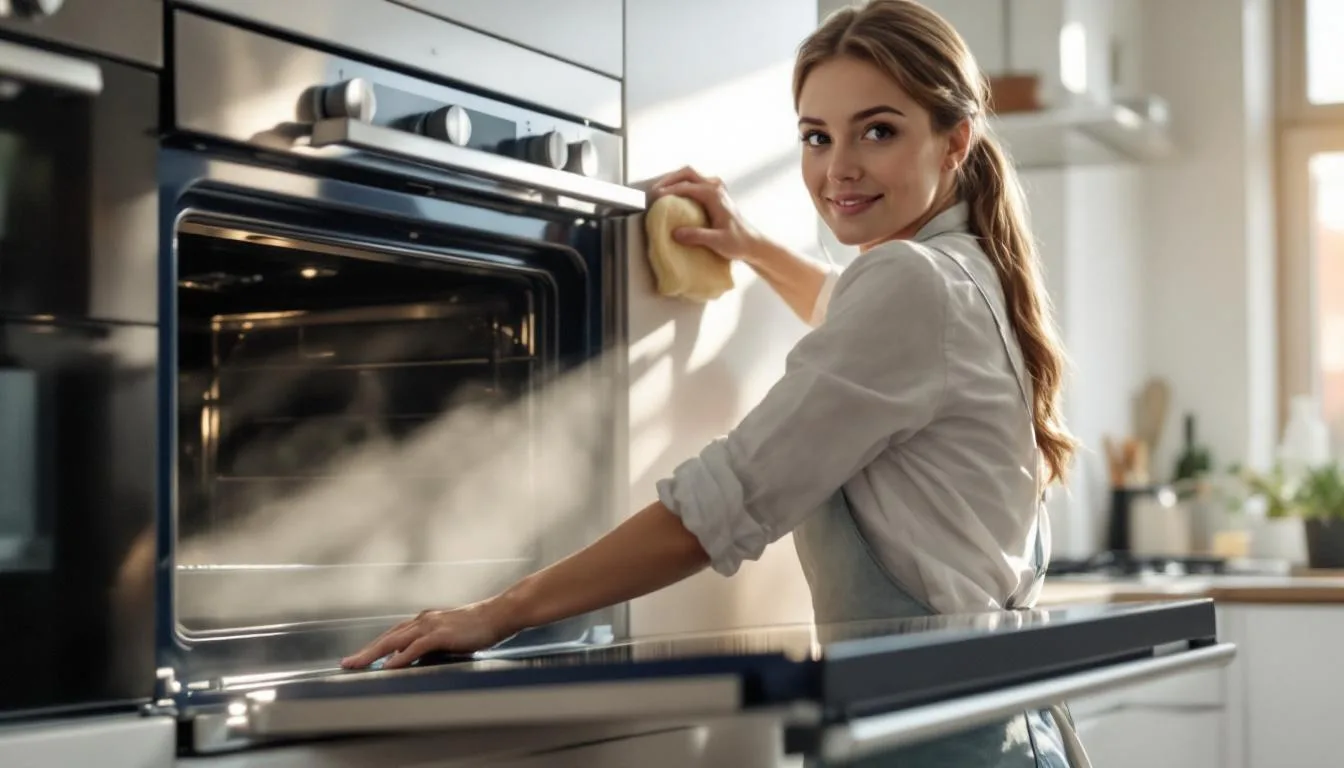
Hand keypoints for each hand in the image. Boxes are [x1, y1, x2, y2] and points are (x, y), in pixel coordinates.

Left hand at [340, 600, 516, 669]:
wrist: (499, 614)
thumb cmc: (479, 626)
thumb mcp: (450, 636)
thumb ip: (433, 645)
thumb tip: (417, 658)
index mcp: (424, 621)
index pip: (392, 635)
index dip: (373, 647)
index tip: (358, 657)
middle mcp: (423, 620)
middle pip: (387, 638)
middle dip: (365, 652)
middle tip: (346, 663)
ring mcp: (431, 625)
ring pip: (394, 641)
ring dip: (373, 653)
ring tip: (357, 665)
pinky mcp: (441, 634)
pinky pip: (415, 647)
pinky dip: (399, 657)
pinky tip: (388, 666)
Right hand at [649, 166, 765, 264]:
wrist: (752, 243)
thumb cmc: (738, 242)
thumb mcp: (717, 241)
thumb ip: (697, 236)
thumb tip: (676, 233)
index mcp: (714, 195)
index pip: (687, 186)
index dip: (669, 190)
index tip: (655, 198)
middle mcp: (715, 188)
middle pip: (687, 173)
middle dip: (669, 179)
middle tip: (654, 190)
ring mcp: (715, 189)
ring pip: (690, 175)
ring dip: (674, 180)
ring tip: (660, 191)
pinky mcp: (714, 195)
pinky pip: (694, 183)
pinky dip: (681, 186)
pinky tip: (673, 197)